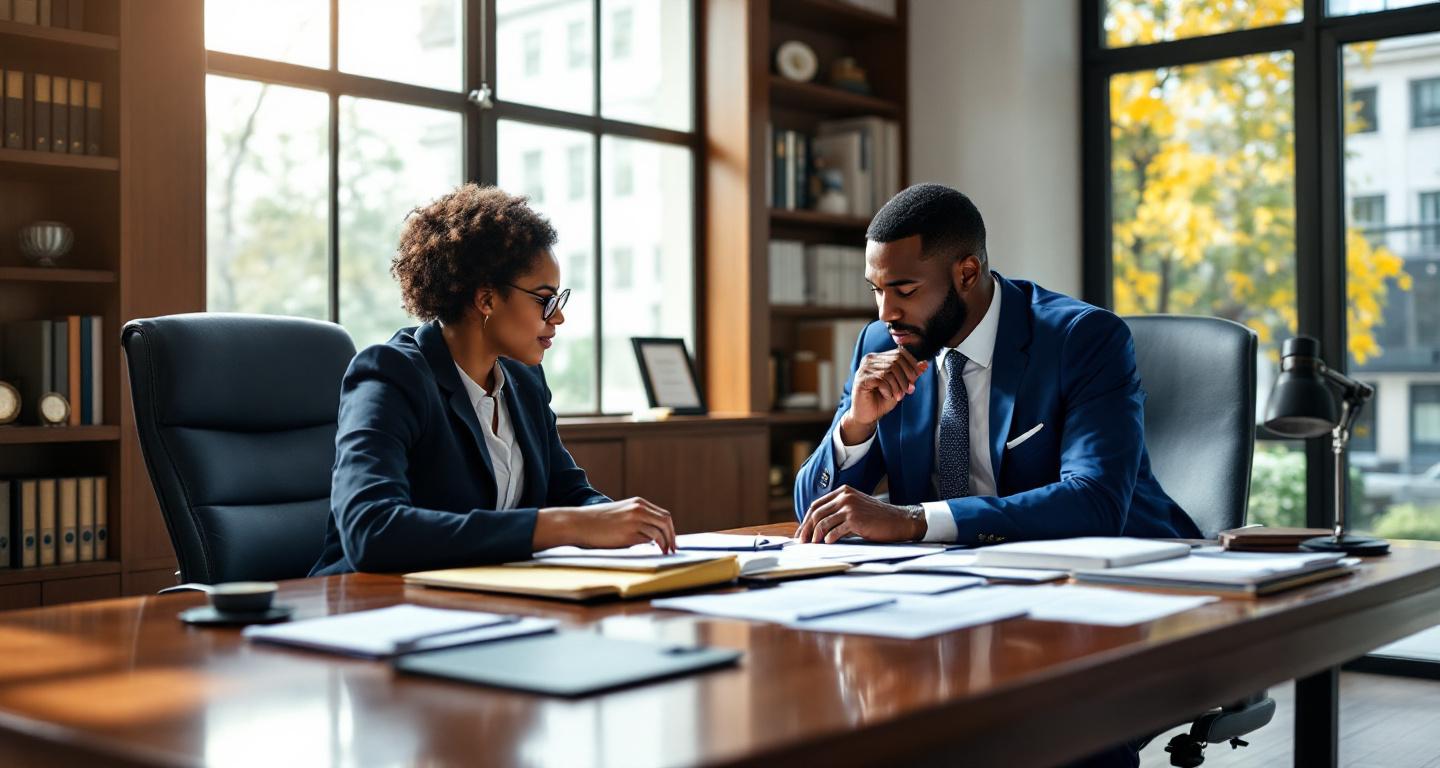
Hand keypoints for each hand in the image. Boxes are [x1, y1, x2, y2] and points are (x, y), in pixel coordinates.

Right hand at [534, 497, 676, 552]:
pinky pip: (651, 539)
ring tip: (666, 553)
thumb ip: (636, 521)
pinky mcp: (629, 532)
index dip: (670, 529)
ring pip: (661, 531)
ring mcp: (635, 519)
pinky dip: (657, 546)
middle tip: (673, 549)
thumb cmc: (596, 522)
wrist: (578, 523)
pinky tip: (656, 552)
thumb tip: (651, 538)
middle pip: (666, 522)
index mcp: (638, 503)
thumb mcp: (620, 514)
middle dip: (672, 537)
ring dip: (667, 543)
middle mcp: (639, 509)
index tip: (671, 540)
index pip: (663, 515)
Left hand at [796, 486, 925, 543]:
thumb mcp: (855, 508)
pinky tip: (827, 543)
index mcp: (843, 491)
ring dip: (815, 535)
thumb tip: (816, 527)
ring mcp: (849, 507)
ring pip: (823, 522)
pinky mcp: (855, 519)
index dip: (806, 519)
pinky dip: (828, 538)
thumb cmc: (876, 518)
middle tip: (802, 542)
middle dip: (806, 528)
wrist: (897, 521)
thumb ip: (838, 511)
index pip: (816, 505)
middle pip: (816, 513)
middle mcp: (844, 496)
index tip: (801, 532)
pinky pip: (835, 530)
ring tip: (813, 544)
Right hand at [843, 349, 928, 439]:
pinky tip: (886, 395)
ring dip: (898, 386)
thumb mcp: (900, 386)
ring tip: (898, 396)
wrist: (867, 415)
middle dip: (906, 377)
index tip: (915, 378)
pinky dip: (888, 390)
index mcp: (879, 358)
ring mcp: (864, 369)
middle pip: (896, 360)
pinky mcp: (861, 379)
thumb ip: (910, 375)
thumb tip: (924, 364)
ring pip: (889, 371)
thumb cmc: (881, 400)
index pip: (900, 352)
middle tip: (908, 390)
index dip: (911, 364)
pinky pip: (881, 380)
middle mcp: (870, 360)